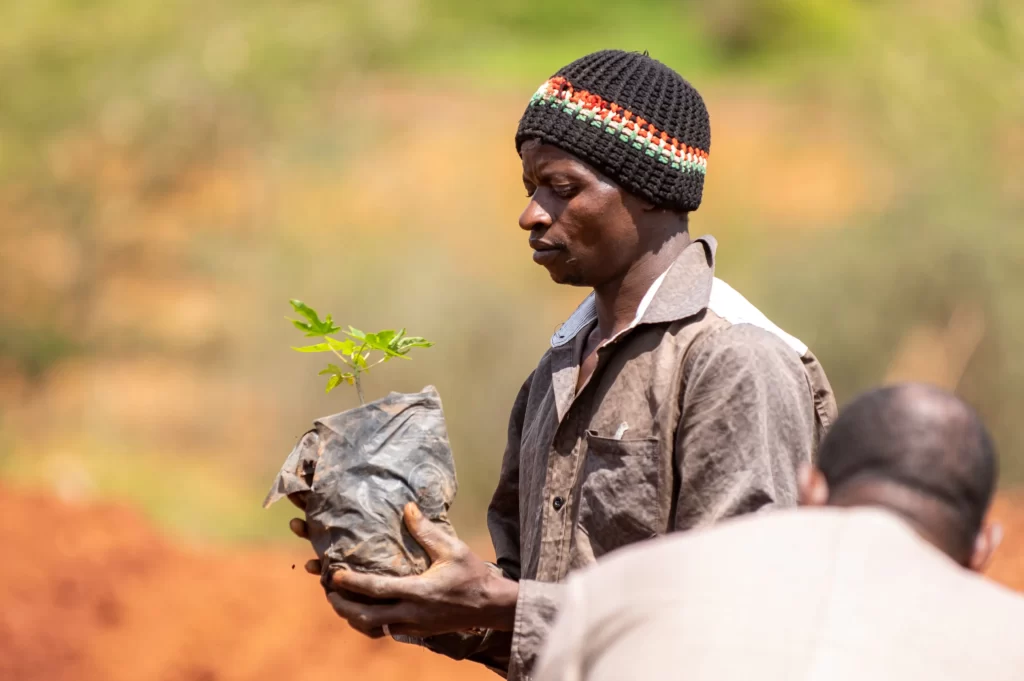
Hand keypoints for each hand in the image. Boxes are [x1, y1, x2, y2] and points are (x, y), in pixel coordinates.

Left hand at [292, 503, 518, 638]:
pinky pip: (386, 630)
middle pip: (366, 617)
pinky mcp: (418, 632)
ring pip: (374, 628)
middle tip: (329, 592)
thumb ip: (427, 531)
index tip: (334, 574)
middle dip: (343, 607)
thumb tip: (408, 508)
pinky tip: (366, 610)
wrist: (490, 606)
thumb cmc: (472, 575)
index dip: (352, 583)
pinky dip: (371, 623)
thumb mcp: (452, 549)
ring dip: (354, 617)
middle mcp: (412, 613)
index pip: (376, 589)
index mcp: (418, 591)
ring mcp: (414, 626)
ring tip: (342, 602)